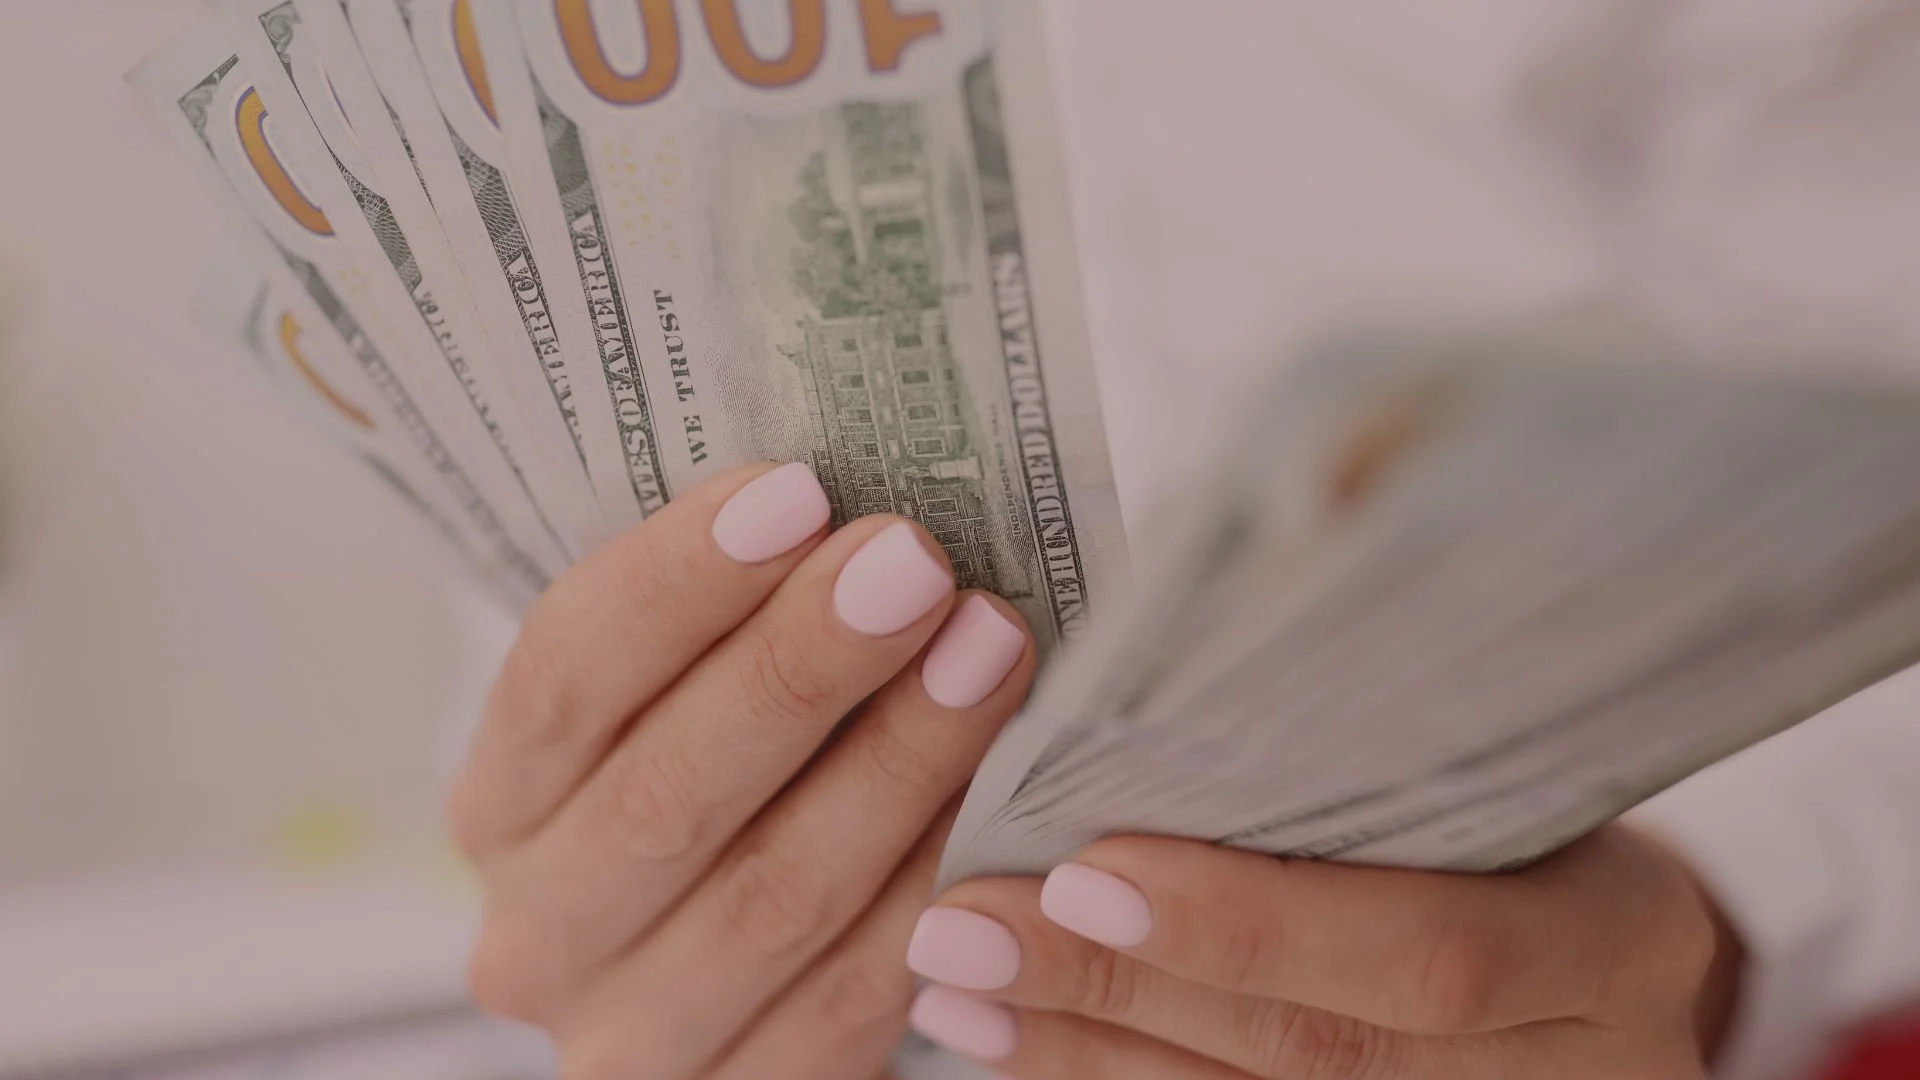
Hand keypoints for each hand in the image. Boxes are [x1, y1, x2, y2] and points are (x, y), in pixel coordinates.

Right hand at [448, 463, 1036, 1078]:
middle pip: (663, 792)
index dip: (675, 583)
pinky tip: (1006, 791)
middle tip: (913, 564)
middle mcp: (538, 933)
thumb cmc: (728, 784)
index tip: (795, 490)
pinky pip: (854, 992)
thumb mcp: (680, 706)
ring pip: (771, 892)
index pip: (560, 679)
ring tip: (989, 649)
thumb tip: (838, 500)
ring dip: (895, 761)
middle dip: (800, 664)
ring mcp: (631, 1035)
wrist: (742, 980)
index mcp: (500, 806)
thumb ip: (724, 626)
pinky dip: (936, 882)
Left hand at [904, 827, 1744, 1078]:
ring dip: (1091, 1055)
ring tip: (952, 988)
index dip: (1253, 927)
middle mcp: (1580, 1065)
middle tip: (963, 930)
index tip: (1085, 873)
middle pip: (1326, 1056)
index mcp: (1618, 938)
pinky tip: (1014, 1044)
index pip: (1434, 951)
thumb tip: (1140, 684)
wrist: (1617, 967)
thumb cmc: (1540, 823)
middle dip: (1124, 995)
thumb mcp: (1501, 768)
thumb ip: (1364, 754)